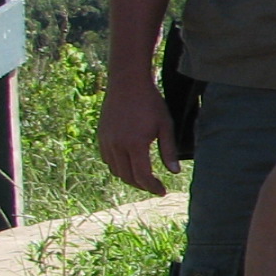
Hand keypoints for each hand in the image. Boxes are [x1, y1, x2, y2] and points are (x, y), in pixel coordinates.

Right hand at [97, 76, 179, 194]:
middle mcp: (117, 146)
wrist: (127, 84)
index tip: (162, 191)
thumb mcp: (165, 126)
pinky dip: (118, 167)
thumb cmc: (150, 103)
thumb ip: (169, 150)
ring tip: (143, 178)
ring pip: (115, 170)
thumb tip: (174, 172)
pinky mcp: (101, 136)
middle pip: (127, 177)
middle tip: (154, 187)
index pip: (143, 176)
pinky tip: (129, 165)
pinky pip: (107, 159)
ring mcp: (106, 141)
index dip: (153, 187)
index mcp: (135, 145)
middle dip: (142, 185)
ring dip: (129, 177)